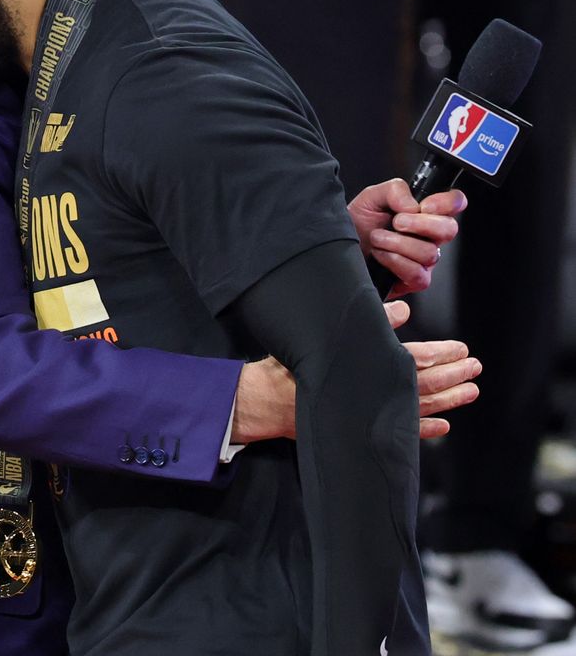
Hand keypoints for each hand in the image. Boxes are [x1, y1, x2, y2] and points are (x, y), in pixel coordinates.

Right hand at [231, 300, 480, 442]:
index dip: (442, 355)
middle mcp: (377, 395)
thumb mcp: (329, 335)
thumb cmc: (295, 363)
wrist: (268, 401)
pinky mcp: (364, 430)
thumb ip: (369, 322)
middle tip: (476, 368)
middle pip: (426, 385)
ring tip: (471, 392)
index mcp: (371, 368)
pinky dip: (426, 429)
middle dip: (454, 376)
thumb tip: (403, 310)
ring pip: (421, 409)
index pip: (416, 360)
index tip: (462, 349)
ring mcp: (373, 416)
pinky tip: (444, 427)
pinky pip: (403, 433)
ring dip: (449, 401)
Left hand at [348, 178, 466, 297]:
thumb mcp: (372, 197)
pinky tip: (380, 254)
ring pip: (430, 253)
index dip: (447, 203)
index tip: (425, 205)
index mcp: (423, 212)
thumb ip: (395, 190)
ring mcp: (423, 260)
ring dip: (398, 243)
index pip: (454, 203)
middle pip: (449, 229)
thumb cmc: (357, 224)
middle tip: (397, 222)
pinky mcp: (413, 280)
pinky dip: (395, 261)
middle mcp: (428, 236)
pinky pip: (418, 274)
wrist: (339, 247)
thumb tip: (413, 205)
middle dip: (422, 224)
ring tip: (378, 238)